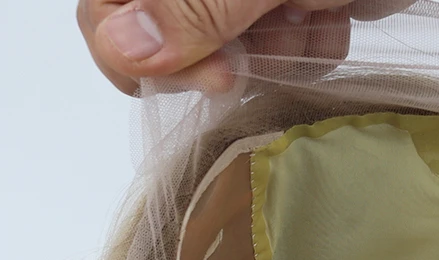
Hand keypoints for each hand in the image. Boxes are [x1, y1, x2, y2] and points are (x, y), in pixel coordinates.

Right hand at [77, 0, 406, 95]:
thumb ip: (192, 3)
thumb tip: (123, 49)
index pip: (105, 8)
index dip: (138, 52)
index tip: (212, 73)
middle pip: (164, 34)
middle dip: (221, 50)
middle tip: (262, 49)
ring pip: (228, 47)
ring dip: (276, 47)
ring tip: (314, 8)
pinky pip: (279, 42)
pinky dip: (309, 40)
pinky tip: (334, 12)